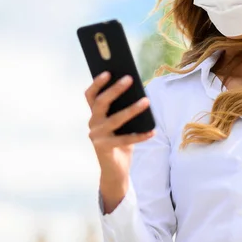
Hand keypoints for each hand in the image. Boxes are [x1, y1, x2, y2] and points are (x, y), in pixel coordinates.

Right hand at [84, 71, 155, 212]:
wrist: (115, 170)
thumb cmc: (120, 142)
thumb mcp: (120, 124)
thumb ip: (122, 109)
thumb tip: (137, 91)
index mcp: (94, 115)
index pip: (90, 95)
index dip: (97, 83)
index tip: (108, 71)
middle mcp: (92, 124)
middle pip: (101, 103)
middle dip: (115, 90)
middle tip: (129, 79)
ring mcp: (96, 137)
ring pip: (114, 119)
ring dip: (132, 109)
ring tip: (146, 101)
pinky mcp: (104, 149)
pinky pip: (125, 140)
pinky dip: (140, 136)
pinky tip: (152, 131)